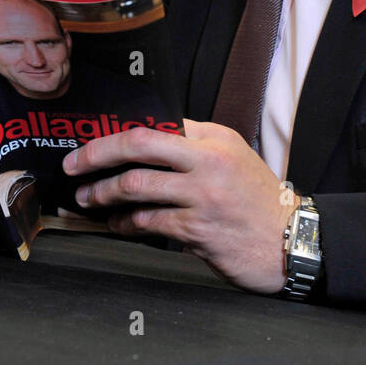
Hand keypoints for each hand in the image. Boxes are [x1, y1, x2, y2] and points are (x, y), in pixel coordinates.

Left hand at [62, 119, 299, 294]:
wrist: (292, 240)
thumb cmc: (258, 201)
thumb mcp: (234, 157)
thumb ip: (196, 145)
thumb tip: (148, 141)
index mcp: (215, 139)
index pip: (157, 123)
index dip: (117, 132)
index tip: (93, 141)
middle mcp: (208, 161)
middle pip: (138, 145)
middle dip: (96, 154)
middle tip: (73, 165)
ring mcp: (202, 196)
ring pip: (136, 186)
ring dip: (103, 193)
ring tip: (87, 198)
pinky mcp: (197, 231)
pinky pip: (148, 223)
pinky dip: (124, 223)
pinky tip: (116, 223)